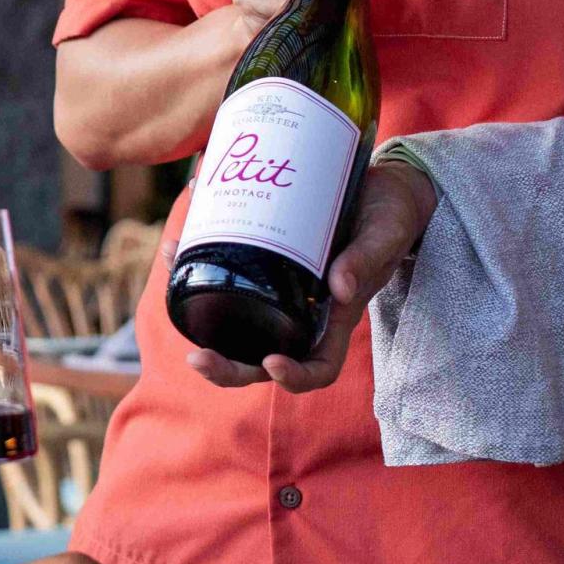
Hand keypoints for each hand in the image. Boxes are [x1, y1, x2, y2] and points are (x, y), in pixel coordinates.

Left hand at [185, 159, 435, 392]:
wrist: (384, 187)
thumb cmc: (392, 217)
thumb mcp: (386, 234)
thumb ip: (367, 258)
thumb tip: (340, 288)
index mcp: (338, 320)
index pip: (319, 368)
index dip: (294, 377)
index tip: (271, 364)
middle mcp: (305, 313)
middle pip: (264, 359)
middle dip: (228, 367)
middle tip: (196, 359)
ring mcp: (282, 290)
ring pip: (237, 322)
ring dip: (200, 318)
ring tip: (170, 291)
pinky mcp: (265, 262)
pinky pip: (228, 277)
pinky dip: (197, 266)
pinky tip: (175, 247)